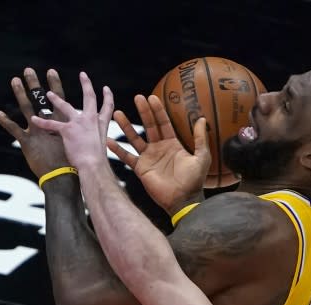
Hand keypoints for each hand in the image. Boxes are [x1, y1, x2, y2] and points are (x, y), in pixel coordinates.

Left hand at [0, 68, 70, 178]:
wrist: (64, 177)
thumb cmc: (73, 164)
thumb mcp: (78, 146)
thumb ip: (77, 137)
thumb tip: (85, 133)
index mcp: (63, 122)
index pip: (59, 98)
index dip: (54, 84)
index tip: (51, 71)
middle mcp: (50, 123)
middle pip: (40, 98)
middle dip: (34, 83)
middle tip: (28, 70)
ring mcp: (37, 131)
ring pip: (26, 108)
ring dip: (20, 93)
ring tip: (15, 80)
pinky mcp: (27, 142)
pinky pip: (14, 129)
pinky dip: (5, 121)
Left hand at [30, 72, 113, 170]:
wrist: (93, 166)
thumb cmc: (98, 161)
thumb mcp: (102, 146)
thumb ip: (97, 140)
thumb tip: (96, 142)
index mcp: (101, 125)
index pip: (108, 107)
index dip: (108, 97)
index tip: (106, 88)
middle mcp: (91, 120)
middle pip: (90, 97)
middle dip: (86, 84)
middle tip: (83, 75)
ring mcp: (79, 123)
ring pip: (66, 106)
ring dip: (56, 99)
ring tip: (48, 93)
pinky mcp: (67, 130)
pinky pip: (51, 124)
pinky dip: (41, 122)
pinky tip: (33, 119)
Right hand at [108, 95, 210, 214]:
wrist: (183, 200)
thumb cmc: (194, 180)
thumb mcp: (201, 157)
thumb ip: (200, 138)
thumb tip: (201, 118)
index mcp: (173, 144)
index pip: (164, 123)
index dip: (158, 111)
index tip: (152, 97)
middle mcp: (159, 148)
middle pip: (149, 126)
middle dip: (143, 112)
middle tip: (137, 97)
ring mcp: (148, 158)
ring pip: (135, 138)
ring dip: (126, 126)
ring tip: (117, 112)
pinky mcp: (140, 168)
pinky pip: (127, 156)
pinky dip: (117, 149)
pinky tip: (109, 139)